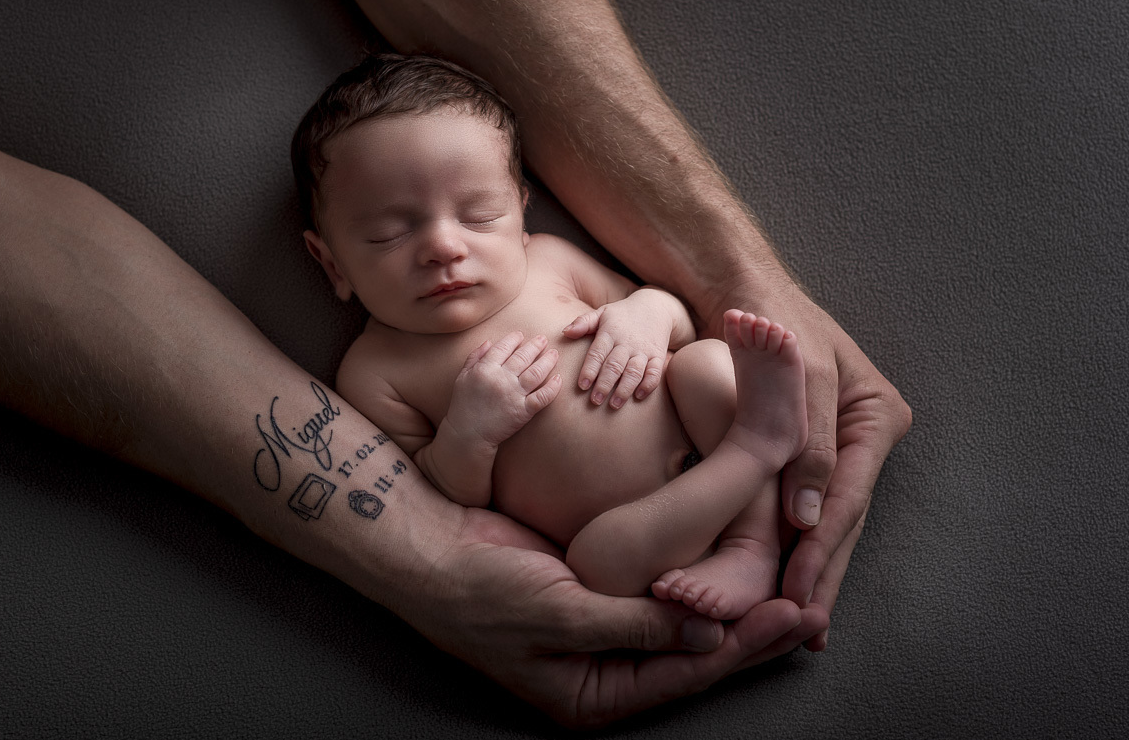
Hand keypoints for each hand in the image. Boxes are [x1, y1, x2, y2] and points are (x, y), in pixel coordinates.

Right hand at [410, 505, 829, 727]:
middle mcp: (602, 670)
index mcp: (590, 694)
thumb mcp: (560, 612)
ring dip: (732, 607)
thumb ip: (635, 626)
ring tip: (789, 589)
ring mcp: (601, 632)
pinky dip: (697, 579)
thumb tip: (709, 639)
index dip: (743, 647)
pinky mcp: (598, 593)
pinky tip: (731, 565)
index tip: (794, 616)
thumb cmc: (479, 589)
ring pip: (683, 625)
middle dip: (752, 635)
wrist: (426, 544)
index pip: (685, 675)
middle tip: (812, 607)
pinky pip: (659, 593)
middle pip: (694, 656)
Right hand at [446, 331, 562, 448]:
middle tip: (544, 339)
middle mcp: (501, 379)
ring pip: (536, 373)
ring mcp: (513, 395)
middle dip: (536, 345)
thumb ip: (474, 357)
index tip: (521, 335)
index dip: (514, 339)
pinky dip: (553, 387)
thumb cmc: (463, 405)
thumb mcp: (462, 377)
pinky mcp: (523, 411)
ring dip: (547, 361)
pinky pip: (542, 397)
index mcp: (485, 369)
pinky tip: (559, 379)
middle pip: (523, 357)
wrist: (467, 435)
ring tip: (554, 353)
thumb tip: (489, 341)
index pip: (503, 347)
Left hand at [564, 288, 690, 408]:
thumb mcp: (602, 313)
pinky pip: (655, 372)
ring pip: (634, 371)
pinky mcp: (658, 356)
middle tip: (595, 401)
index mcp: (610, 333)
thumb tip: (565, 332)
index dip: (589, 369)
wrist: (655, 307)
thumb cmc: (622, 315)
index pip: (598, 353)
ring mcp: (643, 350)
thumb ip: (583, 323)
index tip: (582, 386)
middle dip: (604, 384)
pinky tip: (639, 396)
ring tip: (614, 404)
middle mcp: (627, 343)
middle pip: (615, 366)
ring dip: (624, 389)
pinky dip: (648, 384)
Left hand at [706, 276, 910, 649]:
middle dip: (820, 571)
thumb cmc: (768, 318)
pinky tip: (782, 583)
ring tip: (798, 623)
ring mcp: (836, 445)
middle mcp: (862, 436)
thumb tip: (810, 516)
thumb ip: (810, 445)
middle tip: (801, 627)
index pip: (848, 496)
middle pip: (842, 517)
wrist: (734, 285)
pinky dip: (790, 542)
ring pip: (824, 518)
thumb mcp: (798, 377)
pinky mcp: (806, 451)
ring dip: (809, 568)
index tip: (796, 591)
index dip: (821, 547)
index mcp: (875, 416)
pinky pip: (802, 504)